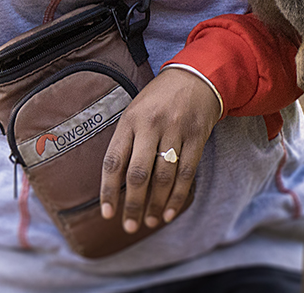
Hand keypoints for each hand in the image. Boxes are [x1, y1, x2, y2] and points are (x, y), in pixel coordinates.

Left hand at [100, 67, 220, 233]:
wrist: (195, 76)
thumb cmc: (159, 99)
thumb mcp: (135, 111)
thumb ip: (126, 141)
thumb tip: (115, 183)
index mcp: (130, 119)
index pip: (114, 160)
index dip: (108, 190)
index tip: (107, 213)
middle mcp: (151, 124)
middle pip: (138, 173)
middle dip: (133, 205)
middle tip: (129, 226)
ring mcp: (175, 130)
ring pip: (162, 177)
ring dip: (156, 204)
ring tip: (150, 221)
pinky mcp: (196, 136)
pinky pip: (186, 172)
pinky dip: (177, 196)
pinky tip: (169, 211)